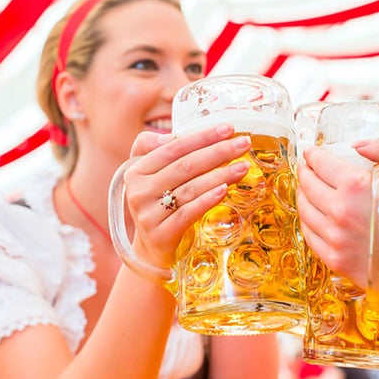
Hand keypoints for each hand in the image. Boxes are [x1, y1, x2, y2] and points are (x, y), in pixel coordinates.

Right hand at [121, 123, 250, 269]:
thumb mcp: (148, 175)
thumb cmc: (156, 204)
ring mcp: (148, 214)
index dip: (201, 137)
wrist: (149, 249)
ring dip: (220, 175)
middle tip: (243, 144)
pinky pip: (188, 213)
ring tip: (243, 167)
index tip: (227, 129)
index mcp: (135, 171)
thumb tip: (173, 135)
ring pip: (189, 189)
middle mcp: (138, 191)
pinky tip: (225, 190)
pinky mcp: (160, 234)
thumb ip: (155, 149)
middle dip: (217, 152)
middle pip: (184, 166)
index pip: (173, 148)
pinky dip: (207, 200)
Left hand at [297, 135, 378, 302]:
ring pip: (305, 211)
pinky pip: (311, 236)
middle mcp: (340, 212)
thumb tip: (358, 144)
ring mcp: (335, 239)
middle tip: (306, 168)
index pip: (321, 165)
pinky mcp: (336, 260)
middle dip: (305, 173)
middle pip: (308, 187)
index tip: (310, 152)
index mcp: (356, 187)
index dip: (313, 155)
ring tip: (307, 189)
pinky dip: (308, 222)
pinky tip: (314, 216)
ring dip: (303, 196)